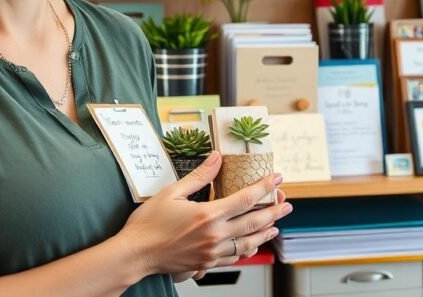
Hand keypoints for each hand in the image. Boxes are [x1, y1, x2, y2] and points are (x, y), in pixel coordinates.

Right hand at [118, 152, 292, 276]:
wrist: (135, 254)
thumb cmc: (148, 224)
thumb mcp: (171, 192)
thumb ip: (199, 176)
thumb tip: (216, 158)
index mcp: (208, 215)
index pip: (246, 198)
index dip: (265, 186)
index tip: (277, 178)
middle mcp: (215, 235)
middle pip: (254, 222)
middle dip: (274, 211)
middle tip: (287, 203)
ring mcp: (212, 252)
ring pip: (248, 244)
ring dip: (265, 234)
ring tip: (275, 226)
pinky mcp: (206, 263)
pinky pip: (233, 258)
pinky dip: (246, 250)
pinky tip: (250, 246)